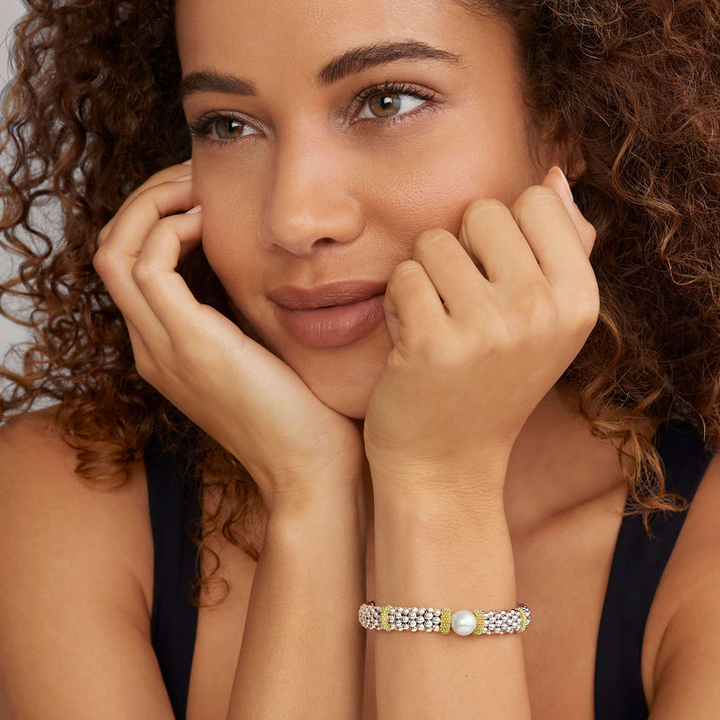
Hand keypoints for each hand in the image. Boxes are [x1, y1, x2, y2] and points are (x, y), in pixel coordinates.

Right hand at [93, 162, 364, 514]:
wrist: (311, 471)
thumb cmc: (304, 414)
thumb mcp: (264, 355)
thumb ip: (245, 317)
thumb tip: (263, 271)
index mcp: (169, 348)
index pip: (132, 266)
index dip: (155, 219)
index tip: (200, 193)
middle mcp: (153, 347)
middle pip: (113, 249)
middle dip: (147, 200)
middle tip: (191, 176)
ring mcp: (164, 347)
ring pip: (117, 250)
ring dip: (153, 204)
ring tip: (196, 185)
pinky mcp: (190, 344)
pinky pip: (150, 265)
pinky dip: (172, 229)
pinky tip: (211, 219)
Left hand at [363, 166, 598, 499]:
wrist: (446, 462)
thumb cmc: (491, 381)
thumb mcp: (545, 320)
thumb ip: (559, 246)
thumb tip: (556, 176)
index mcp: (580, 298)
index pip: (534, 199)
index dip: (500, 236)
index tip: (496, 284)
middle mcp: (543, 311)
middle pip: (481, 211)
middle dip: (459, 251)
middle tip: (460, 307)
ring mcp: (489, 329)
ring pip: (432, 242)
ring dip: (423, 280)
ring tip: (436, 326)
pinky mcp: (433, 344)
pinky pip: (402, 277)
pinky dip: (397, 307)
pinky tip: (410, 345)